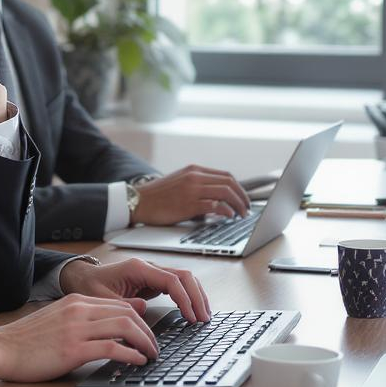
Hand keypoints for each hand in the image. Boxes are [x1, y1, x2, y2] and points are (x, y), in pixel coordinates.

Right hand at [0, 294, 157, 382]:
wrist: (2, 349)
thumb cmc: (28, 340)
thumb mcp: (59, 320)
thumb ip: (86, 317)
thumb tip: (110, 321)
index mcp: (76, 301)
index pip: (119, 304)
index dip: (140, 319)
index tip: (148, 333)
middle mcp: (79, 310)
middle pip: (127, 313)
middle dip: (148, 331)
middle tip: (155, 346)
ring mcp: (76, 329)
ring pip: (125, 327)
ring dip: (145, 342)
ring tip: (151, 355)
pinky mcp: (73, 349)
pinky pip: (112, 348)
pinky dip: (131, 355)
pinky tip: (137, 362)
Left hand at [60, 256, 209, 322]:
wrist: (82, 278)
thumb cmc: (90, 285)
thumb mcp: (101, 298)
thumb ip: (122, 303)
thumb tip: (143, 308)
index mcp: (138, 268)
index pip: (171, 280)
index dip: (184, 299)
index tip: (191, 317)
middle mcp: (149, 267)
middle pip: (184, 276)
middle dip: (197, 297)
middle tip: (204, 319)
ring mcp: (152, 274)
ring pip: (184, 279)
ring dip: (196, 296)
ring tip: (204, 317)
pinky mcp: (153, 282)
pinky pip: (177, 286)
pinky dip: (188, 297)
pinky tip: (193, 311)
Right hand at [132, 166, 250, 224]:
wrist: (138, 201)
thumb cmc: (158, 196)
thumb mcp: (180, 182)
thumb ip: (197, 184)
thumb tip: (217, 196)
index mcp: (194, 170)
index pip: (225, 175)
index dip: (239, 188)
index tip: (244, 199)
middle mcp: (195, 176)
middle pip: (229, 182)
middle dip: (243, 197)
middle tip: (247, 209)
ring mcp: (192, 189)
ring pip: (225, 192)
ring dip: (238, 204)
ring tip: (241, 215)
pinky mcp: (189, 204)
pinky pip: (215, 205)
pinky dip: (226, 211)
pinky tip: (229, 217)